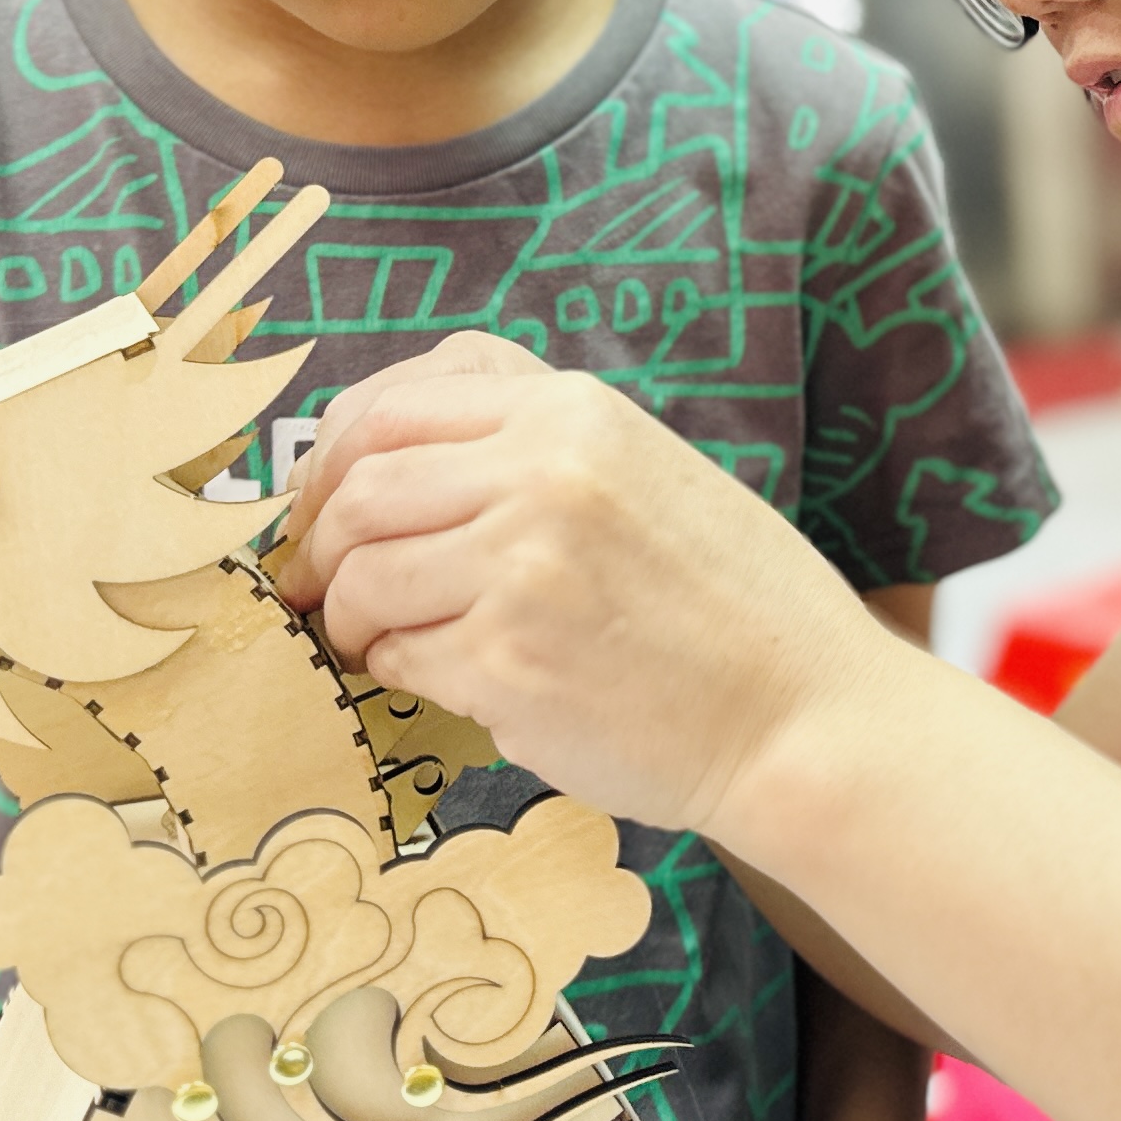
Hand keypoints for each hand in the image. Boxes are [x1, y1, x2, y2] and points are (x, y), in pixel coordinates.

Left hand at [273, 334, 898, 836]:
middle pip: (357, 486)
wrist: (801, 716)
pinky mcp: (509, 663)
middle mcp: (543, 473)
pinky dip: (401, 672)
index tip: (319, 508)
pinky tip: (450, 679)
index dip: (328, 461)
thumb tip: (375, 468)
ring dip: (350, 619)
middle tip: (323, 591)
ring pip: (360, 576)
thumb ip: (526, 446)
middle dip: (320, 546)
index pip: (390, 404)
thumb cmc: (724, 604)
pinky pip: (399, 656)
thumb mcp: (641, 469)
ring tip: (385, 642)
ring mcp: (522, 567)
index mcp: (572, 412)